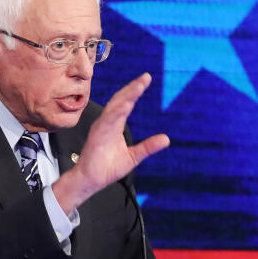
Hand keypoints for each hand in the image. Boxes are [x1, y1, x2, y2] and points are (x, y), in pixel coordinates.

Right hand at [53, 73, 168, 214]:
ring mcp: (101, 128)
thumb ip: (148, 147)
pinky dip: (116, 113)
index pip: (126, 104)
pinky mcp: (96, 136)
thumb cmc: (107, 168)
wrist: (91, 181)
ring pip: (114, 108)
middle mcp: (107, 123)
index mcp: (115, 125)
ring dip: (126, 96)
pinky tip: (125, 106)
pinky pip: (107, 121)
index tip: (146, 79)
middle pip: (120, 100)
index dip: (135, 91)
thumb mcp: (133, 156)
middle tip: (146, 77)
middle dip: (132, 88)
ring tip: (138, 86)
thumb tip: (166, 139)